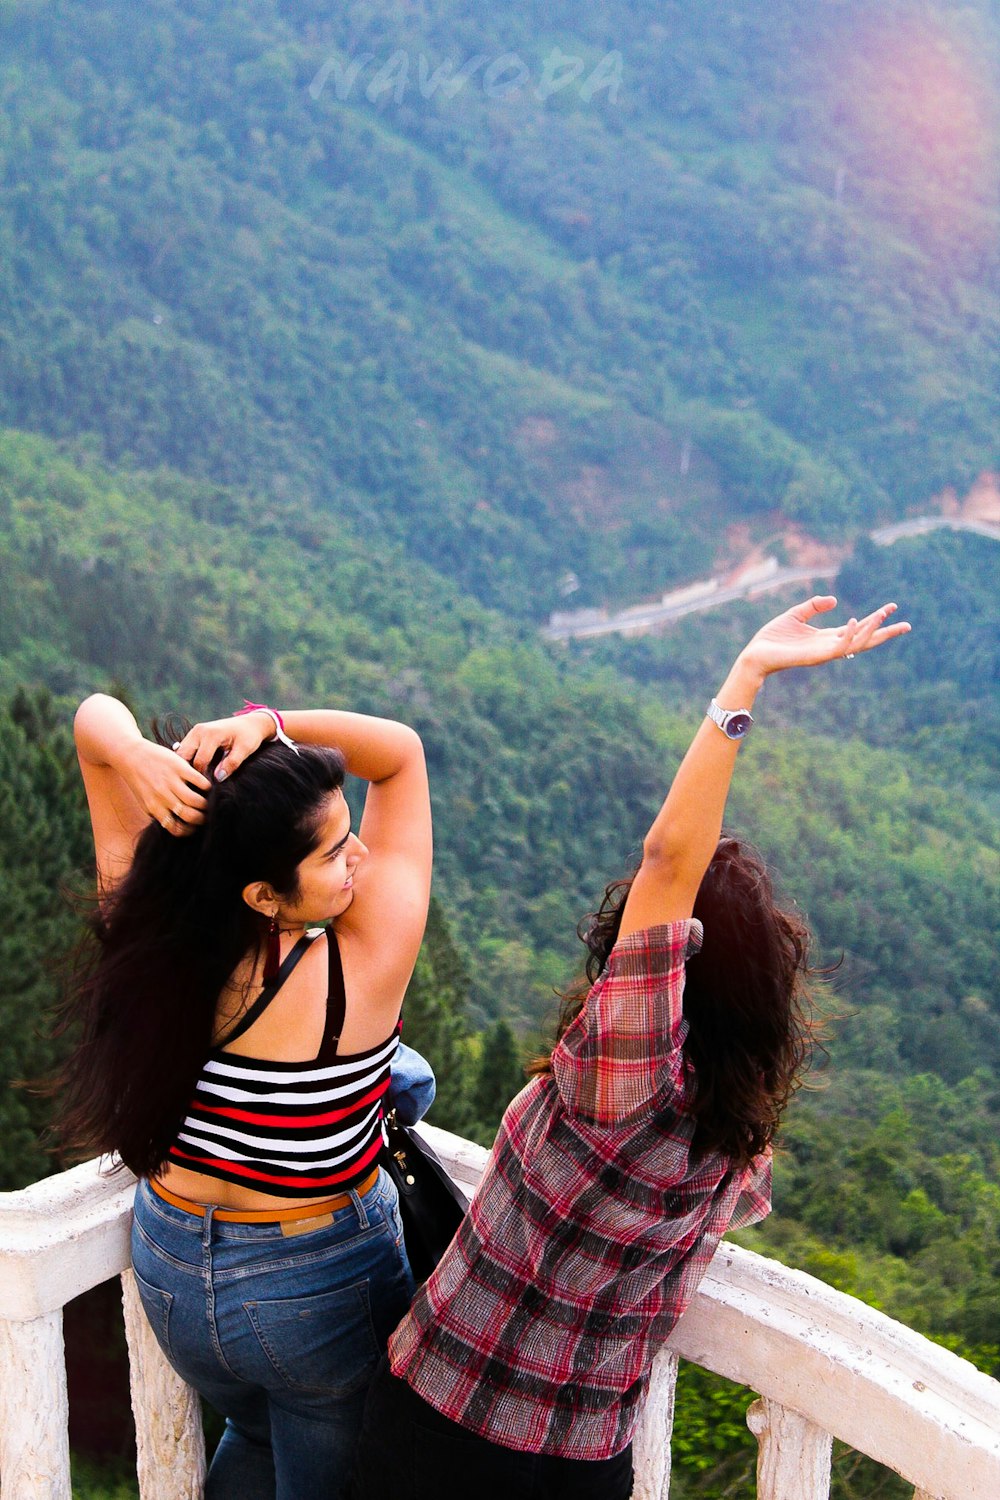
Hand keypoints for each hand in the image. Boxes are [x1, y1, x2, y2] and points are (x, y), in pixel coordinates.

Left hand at [119, 740, 212, 836]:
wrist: (131, 755)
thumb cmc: (139, 779)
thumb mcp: (144, 801)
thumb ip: (158, 812)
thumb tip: (175, 824)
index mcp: (153, 807)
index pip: (176, 828)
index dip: (189, 831)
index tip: (194, 827)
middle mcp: (162, 796)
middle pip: (190, 816)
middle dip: (201, 819)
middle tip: (205, 816)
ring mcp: (171, 781)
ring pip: (196, 801)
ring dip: (205, 805)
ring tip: (207, 803)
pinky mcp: (179, 767)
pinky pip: (199, 781)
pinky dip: (206, 787)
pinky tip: (206, 787)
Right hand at [173, 712, 274, 781]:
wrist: (249, 723)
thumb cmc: (249, 736)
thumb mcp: (245, 750)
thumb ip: (232, 763)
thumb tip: (218, 778)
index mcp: (212, 734)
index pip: (200, 761)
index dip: (202, 777)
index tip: (208, 788)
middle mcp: (199, 731)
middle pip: (184, 756)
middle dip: (188, 772)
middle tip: (196, 786)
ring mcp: (194, 731)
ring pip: (181, 753)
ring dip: (185, 766)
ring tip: (193, 781)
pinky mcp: (193, 734)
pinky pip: (184, 750)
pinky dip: (186, 761)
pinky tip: (192, 772)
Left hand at [739, 596, 909, 681]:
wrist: (755, 654)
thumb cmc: (773, 638)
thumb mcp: (796, 614)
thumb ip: (814, 606)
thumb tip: (835, 601)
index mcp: (827, 637)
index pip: (858, 628)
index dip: (875, 619)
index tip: (892, 607)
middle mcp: (830, 647)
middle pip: (865, 640)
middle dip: (885, 633)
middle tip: (907, 625)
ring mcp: (825, 653)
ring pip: (857, 643)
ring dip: (872, 630)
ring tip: (884, 615)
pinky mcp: (817, 657)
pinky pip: (839, 646)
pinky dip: (849, 635)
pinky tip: (855, 620)